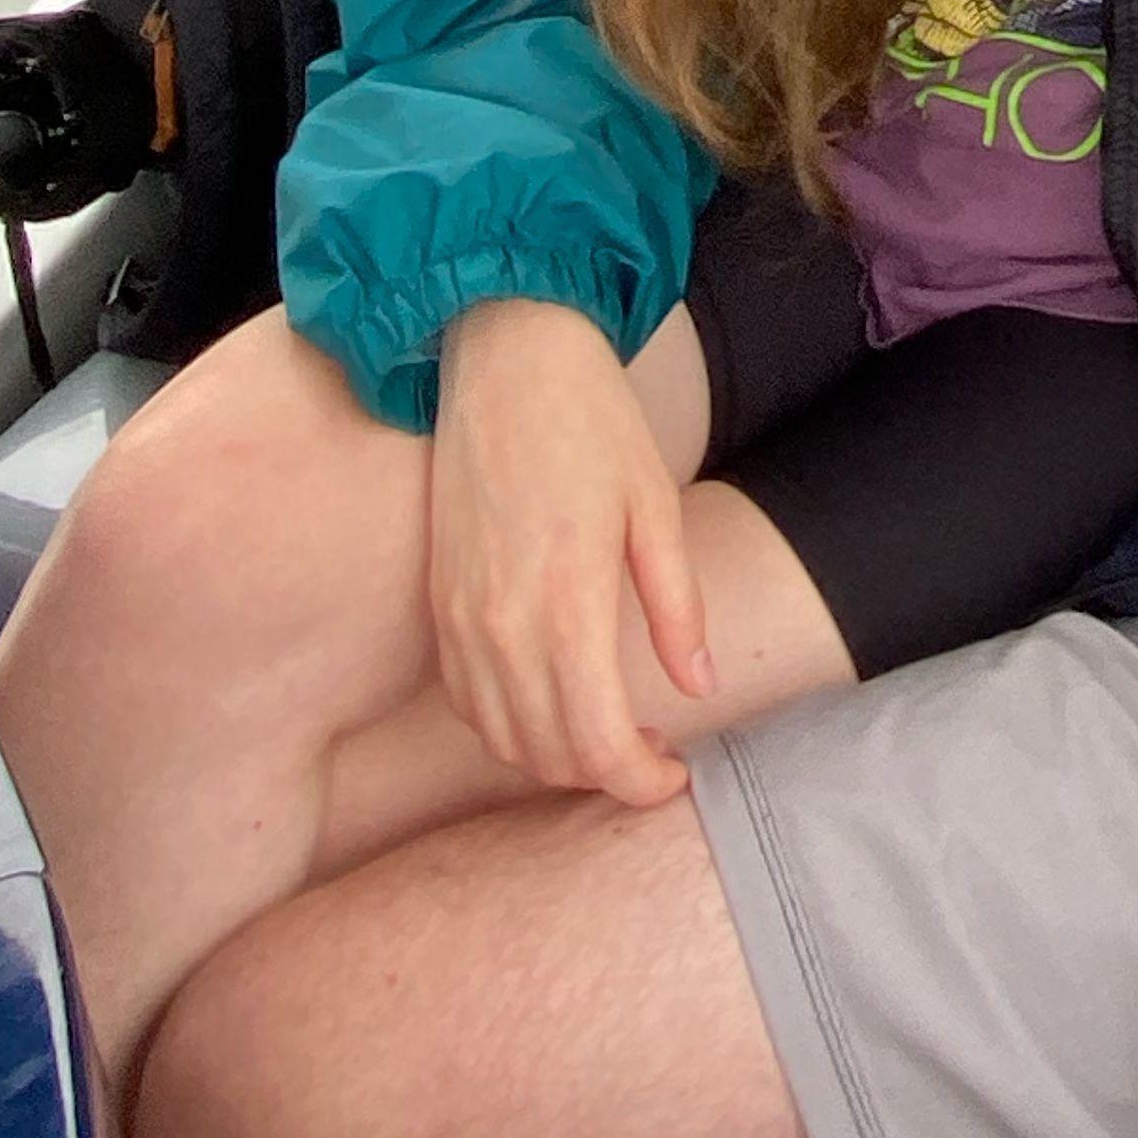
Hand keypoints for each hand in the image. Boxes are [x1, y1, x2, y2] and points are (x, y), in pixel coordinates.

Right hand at [425, 292, 716, 802]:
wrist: (506, 355)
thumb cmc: (591, 421)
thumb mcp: (656, 505)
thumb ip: (676, 606)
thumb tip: (698, 687)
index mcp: (567, 602)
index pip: (596, 744)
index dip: (639, 782)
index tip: (674, 772)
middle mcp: (503, 625)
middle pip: (547, 757)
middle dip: (604, 775)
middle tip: (650, 749)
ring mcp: (461, 618)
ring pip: (500, 741)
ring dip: (553, 757)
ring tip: (605, 727)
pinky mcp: (439, 604)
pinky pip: (465, 702)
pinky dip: (506, 726)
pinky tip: (549, 697)